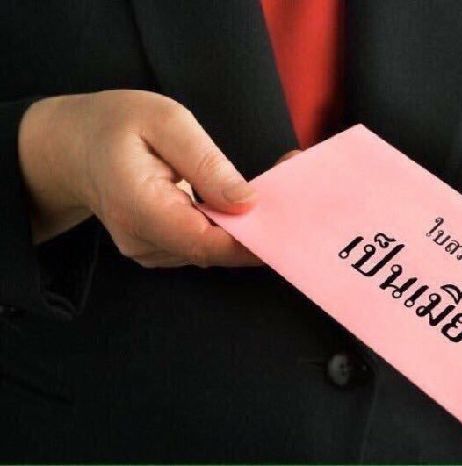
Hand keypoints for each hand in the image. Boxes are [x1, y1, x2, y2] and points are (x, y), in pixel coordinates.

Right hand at [18, 90, 291, 267]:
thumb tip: (247, 202)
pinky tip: (237, 202)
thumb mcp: (165, 122)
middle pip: (213, 249)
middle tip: (290, 191)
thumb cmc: (116, 124)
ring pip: (210, 250)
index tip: (289, 221)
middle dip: (257, 227)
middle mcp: (143, 240)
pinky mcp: (156, 248)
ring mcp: (148, 250)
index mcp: (140, 207)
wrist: (73, 146)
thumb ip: (206, 163)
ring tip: (269, 189)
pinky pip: (199, 245)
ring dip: (244, 226)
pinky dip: (225, 227)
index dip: (252, 239)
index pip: (206, 242)